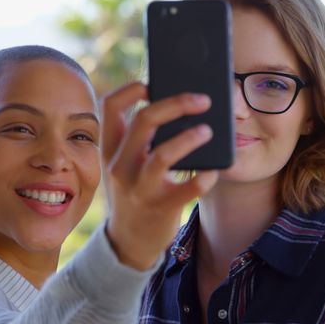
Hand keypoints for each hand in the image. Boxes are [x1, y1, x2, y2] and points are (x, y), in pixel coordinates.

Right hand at [101, 83, 218, 270]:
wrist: (127, 242)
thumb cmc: (134, 190)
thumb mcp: (125, 163)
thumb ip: (139, 138)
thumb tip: (176, 102)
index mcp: (110, 148)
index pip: (110, 106)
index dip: (131, 88)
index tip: (153, 81)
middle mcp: (120, 165)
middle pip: (144, 121)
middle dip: (176, 104)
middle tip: (203, 99)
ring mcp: (139, 189)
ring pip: (162, 155)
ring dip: (189, 139)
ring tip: (208, 131)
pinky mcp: (161, 208)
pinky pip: (186, 190)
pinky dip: (203, 178)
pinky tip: (214, 171)